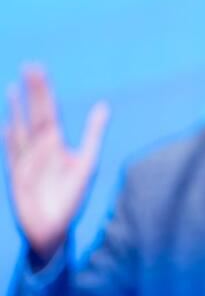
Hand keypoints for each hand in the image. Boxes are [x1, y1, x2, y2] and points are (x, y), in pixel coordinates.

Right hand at [4, 65, 108, 260]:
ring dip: (18, 110)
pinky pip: (13, 155)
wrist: (55, 229)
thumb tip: (103, 105)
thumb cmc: (70, 196)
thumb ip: (93, 133)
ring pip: (21, 130)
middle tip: (30, 66)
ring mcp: (27, 161)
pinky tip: (6, 124)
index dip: (45, 90)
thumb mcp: (87, 162)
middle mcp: (40, 148)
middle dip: (33, 92)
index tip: (39, 68)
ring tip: (13, 88)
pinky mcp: (18, 177)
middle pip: (36, 113)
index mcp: (56, 143)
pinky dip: (10, 140)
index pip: (50, 110)